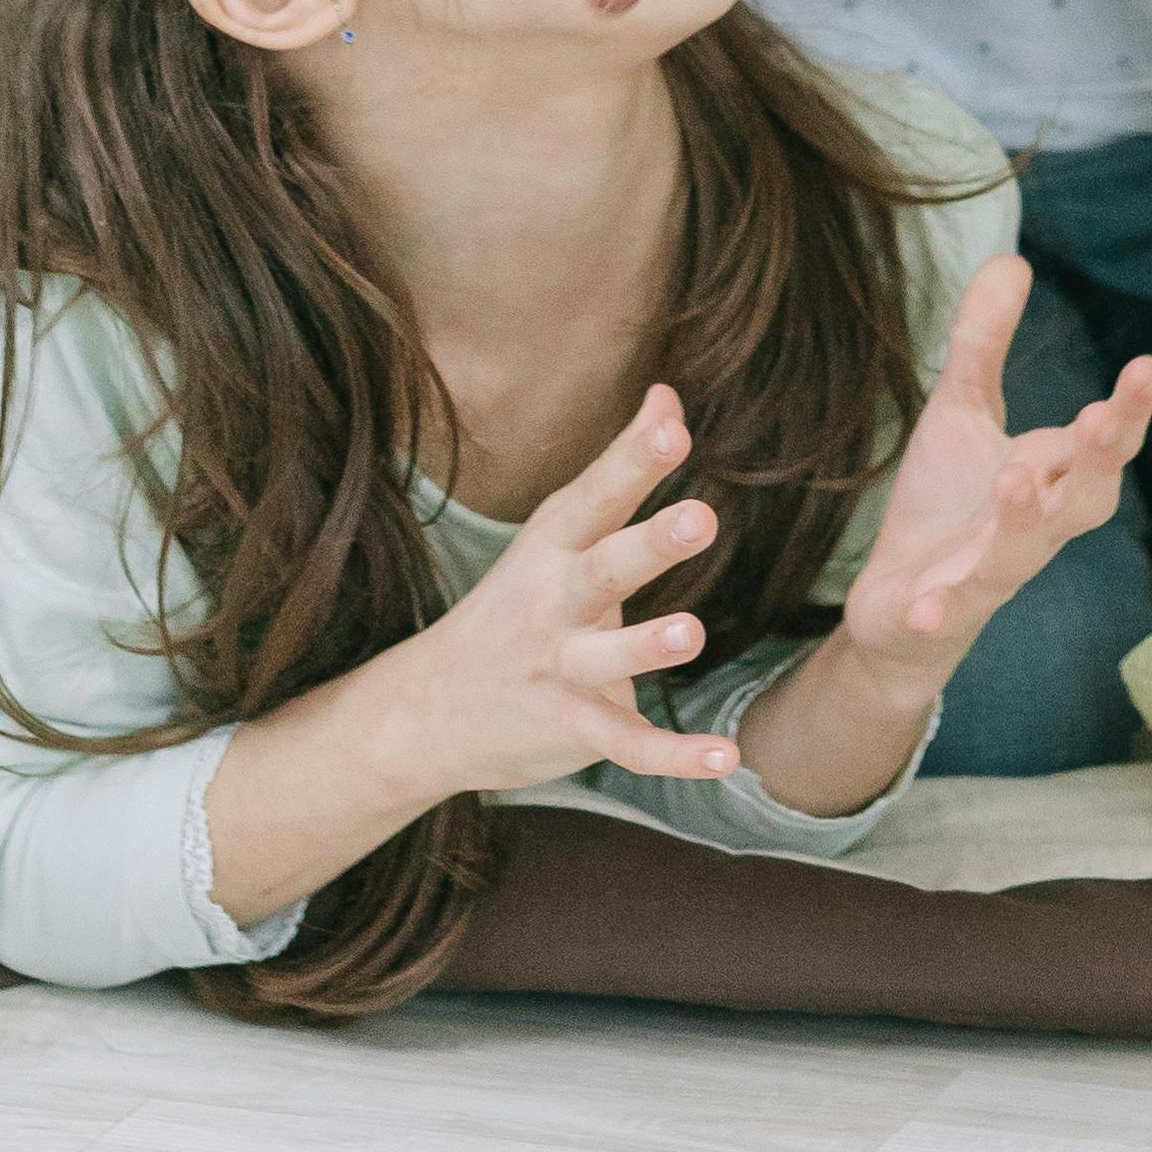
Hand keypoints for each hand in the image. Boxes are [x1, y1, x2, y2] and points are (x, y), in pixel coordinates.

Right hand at [395, 391, 747, 796]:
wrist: (425, 713)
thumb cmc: (515, 605)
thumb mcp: (556, 531)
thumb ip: (619, 470)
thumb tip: (669, 394)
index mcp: (554, 547)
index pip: (597, 495)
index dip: (634, 460)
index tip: (673, 425)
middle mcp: (554, 604)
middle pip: (605, 568)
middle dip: (651, 544)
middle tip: (701, 517)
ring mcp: (559, 670)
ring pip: (608, 660)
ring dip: (647, 647)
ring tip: (690, 633)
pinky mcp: (571, 729)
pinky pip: (626, 745)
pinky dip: (674, 757)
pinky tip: (725, 757)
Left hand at [833, 254, 1151, 693]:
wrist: (904, 607)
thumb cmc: (947, 503)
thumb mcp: (960, 411)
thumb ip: (983, 343)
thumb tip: (1012, 257)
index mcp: (1050, 475)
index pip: (1104, 441)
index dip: (1130, 409)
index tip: (1148, 364)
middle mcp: (1035, 526)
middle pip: (1085, 498)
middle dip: (1097, 459)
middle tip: (1103, 417)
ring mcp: (990, 572)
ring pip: (1021, 551)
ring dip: (1023, 518)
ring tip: (1013, 477)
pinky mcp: (943, 611)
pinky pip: (949, 612)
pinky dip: (941, 610)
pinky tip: (928, 607)